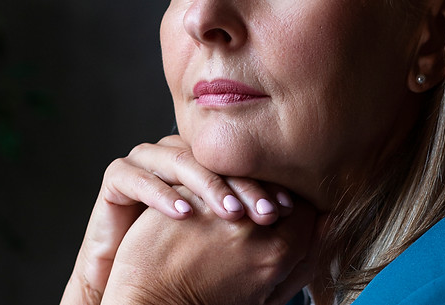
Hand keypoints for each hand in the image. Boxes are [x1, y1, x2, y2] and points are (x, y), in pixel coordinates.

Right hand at [60, 135, 296, 304]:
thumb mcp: (240, 253)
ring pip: (176, 156)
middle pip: (212, 154)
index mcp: (207, 169)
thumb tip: (327, 220)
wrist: (138, 293)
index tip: (284, 210)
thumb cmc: (186, 271)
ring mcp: (147, 166)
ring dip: (206, 183)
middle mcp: (178, 160)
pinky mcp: (117, 180)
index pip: (237, 159)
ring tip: (226, 213)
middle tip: (262, 212)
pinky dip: (159, 191)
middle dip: (241, 183)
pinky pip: (133, 172)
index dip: (263, 181)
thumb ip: (281, 236)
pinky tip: (183, 214)